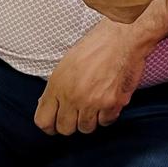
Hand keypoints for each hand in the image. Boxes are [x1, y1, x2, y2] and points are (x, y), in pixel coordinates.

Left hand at [34, 17, 151, 134]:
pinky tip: (109, 101)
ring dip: (91, 119)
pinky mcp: (112, 103)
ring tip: (96, 104)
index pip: (43, 121)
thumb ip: (58, 87)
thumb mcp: (67, 63)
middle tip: (79, 113)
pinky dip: (108, 114)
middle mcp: (72, 97)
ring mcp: (93, 102)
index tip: (56, 123)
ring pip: (86, 128)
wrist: (124, 37)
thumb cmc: (97, 44)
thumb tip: (53, 105)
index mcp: (58, 85)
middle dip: (71, 123)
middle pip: (65, 129)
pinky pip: (106, 121)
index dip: (50, 125)